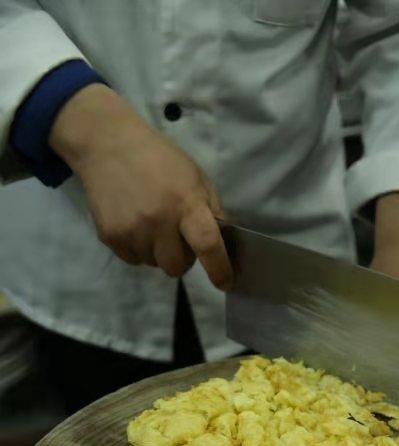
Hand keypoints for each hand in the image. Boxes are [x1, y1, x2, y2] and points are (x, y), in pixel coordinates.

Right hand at [49, 85, 231, 286]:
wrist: (108, 145)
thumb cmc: (160, 159)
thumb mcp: (195, 177)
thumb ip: (211, 211)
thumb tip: (222, 244)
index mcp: (185, 203)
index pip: (208, 244)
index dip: (219, 269)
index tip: (226, 283)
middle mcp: (158, 220)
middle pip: (177, 267)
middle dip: (182, 259)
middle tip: (178, 238)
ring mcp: (131, 230)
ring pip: (154, 264)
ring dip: (158, 252)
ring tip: (152, 223)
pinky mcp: (110, 236)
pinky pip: (133, 259)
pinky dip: (138, 249)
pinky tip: (134, 223)